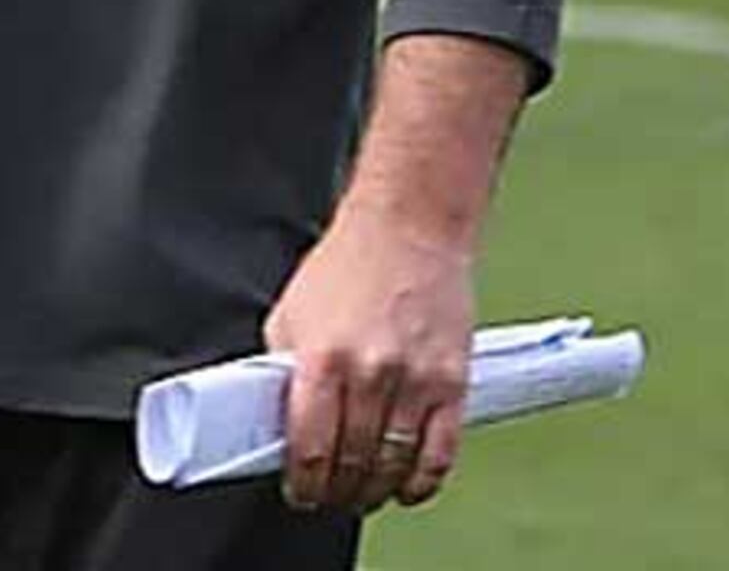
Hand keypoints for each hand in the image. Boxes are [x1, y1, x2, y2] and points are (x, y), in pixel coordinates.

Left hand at [265, 202, 477, 515]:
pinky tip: (406, 487)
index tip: (300, 493)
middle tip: (328, 498)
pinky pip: (440, 453)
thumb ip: (284, 368)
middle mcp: (370, 374)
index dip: (303, 482)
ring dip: (375, 491)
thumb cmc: (348, 266)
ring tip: (361, 495)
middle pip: (353, 462)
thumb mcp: (290, 314)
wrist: (408, 229)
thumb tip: (276, 416)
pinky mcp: (452, 383)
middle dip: (337, 492)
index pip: (310, 445)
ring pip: (395, 465)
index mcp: (321, 358)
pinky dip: (422, 481)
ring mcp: (416, 381)